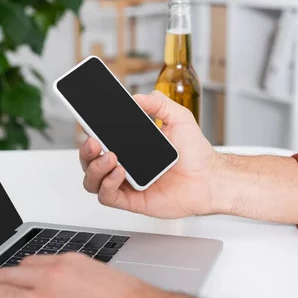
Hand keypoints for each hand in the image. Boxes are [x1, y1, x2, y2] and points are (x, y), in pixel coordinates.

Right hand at [80, 91, 219, 218]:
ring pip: (93, 181)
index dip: (88, 133)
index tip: (86, 124)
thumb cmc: (196, 154)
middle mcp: (124, 164)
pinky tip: (119, 173)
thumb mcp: (179, 118)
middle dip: (86, 152)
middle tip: (94, 143)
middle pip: (90, 161)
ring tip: (110, 158)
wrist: (211, 179)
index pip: (101, 140)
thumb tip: (137, 98)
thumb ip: (159, 104)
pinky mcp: (132, 200)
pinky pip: (107, 196)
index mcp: (130, 145)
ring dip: (94, 168)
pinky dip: (108, 184)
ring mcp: (126, 183)